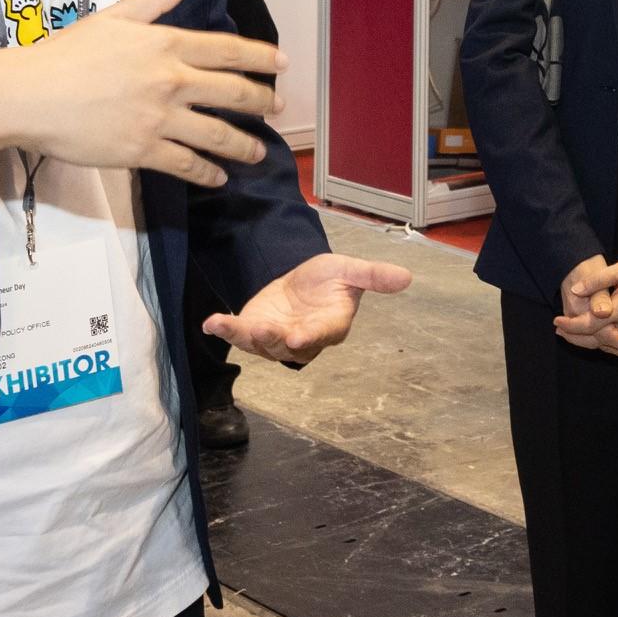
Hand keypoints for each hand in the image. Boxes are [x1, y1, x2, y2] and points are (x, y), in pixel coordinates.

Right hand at [0, 0, 282, 186]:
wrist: (28, 95)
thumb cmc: (65, 53)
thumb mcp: (112, 17)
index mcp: (166, 44)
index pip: (228, 50)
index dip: (261, 58)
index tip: (283, 64)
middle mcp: (171, 80)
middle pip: (234, 93)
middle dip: (263, 102)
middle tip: (278, 108)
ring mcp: (159, 117)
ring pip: (218, 134)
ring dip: (244, 144)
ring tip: (259, 152)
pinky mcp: (142, 150)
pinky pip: (187, 164)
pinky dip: (208, 172)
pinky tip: (219, 176)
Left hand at [203, 252, 408, 366]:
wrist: (300, 280)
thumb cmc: (328, 279)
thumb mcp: (350, 270)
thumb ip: (373, 275)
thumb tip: (407, 277)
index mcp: (331, 325)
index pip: (324, 333)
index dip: (312, 336)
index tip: (301, 336)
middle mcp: (303, 339)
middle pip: (289, 346)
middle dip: (274, 339)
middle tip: (263, 329)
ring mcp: (276, 338)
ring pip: (262, 345)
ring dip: (246, 336)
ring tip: (228, 324)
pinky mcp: (253, 331)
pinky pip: (239, 336)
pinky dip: (224, 331)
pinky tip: (210, 323)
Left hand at [554, 250, 617, 362]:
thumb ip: (597, 281)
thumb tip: (576, 290)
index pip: (592, 325)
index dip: (573, 325)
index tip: (556, 321)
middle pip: (598, 339)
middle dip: (576, 337)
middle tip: (558, 331)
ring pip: (608, 341)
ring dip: (588, 340)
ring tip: (568, 335)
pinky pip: (617, 338)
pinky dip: (603, 341)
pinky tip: (593, 340)